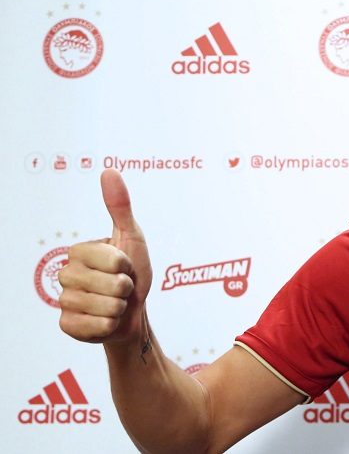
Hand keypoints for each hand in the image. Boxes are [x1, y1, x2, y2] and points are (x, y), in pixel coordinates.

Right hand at [58, 169, 152, 343]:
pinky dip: (111, 325)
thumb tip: (109, 171)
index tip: (125, 266)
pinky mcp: (68, 326)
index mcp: (78, 251)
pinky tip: (107, 320)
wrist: (133, 312)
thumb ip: (120, 206)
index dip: (128, 265)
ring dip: (121, 307)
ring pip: (107, 307)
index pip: (114, 260)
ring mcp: (64, 301)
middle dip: (127, 288)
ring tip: (116, 302)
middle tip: (123, 287)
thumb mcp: (131, 237)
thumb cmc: (133, 272)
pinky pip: (98, 327)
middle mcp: (66, 275)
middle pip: (111, 284)